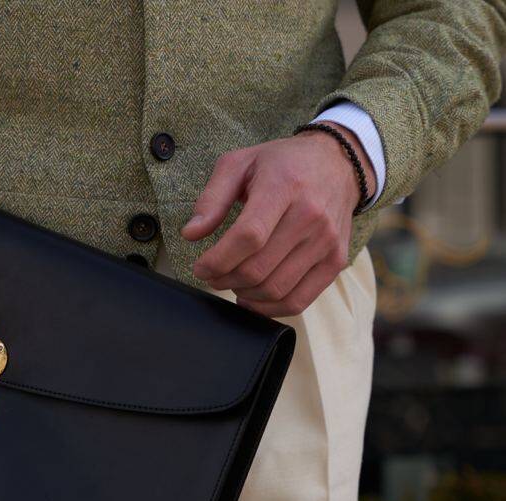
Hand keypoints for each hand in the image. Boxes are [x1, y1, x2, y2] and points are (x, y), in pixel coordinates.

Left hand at [182, 124, 375, 316]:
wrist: (337, 163)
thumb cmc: (282, 164)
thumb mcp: (239, 163)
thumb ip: (211, 199)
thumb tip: (190, 234)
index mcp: (284, 186)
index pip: (249, 236)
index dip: (218, 260)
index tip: (200, 267)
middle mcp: (311, 216)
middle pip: (258, 268)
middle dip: (225, 279)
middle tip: (212, 275)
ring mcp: (327, 241)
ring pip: (275, 289)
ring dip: (244, 294)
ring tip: (231, 282)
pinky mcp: (335, 261)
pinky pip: (299, 301)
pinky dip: (269, 309)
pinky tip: (252, 298)